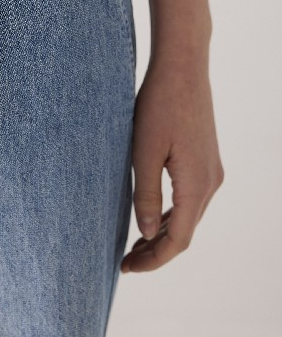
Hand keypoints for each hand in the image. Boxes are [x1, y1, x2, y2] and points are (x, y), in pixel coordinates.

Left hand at [121, 56, 224, 272]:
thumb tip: (148, 234)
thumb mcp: (144, 152)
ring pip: (188, 217)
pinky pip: (190, 199)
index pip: (177, 240)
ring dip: (163, 234)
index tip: (126, 268)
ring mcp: (211, 171)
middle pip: (185, 232)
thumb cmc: (159, 105)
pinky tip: (151, 216)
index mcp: (196, 185)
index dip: (153, 260)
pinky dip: (171, 214)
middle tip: (125, 262)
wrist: (183, 69)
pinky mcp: (206, 160)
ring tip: (135, 245)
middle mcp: (211, 182)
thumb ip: (146, 195)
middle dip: (156, 252)